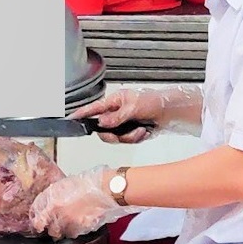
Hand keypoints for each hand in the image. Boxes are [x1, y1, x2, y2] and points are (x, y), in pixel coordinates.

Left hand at [30, 169, 134, 238]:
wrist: (107, 189)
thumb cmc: (89, 183)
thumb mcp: (64, 184)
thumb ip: (53, 195)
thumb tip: (46, 204)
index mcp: (53, 203)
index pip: (38, 219)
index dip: (37, 223)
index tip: (38, 224)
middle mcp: (61, 216)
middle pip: (50, 230)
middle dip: (52, 228)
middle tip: (54, 225)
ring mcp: (73, 224)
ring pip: (63, 234)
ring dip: (64, 231)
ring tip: (68, 224)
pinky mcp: (84, 229)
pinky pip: (75, 234)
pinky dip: (75, 231)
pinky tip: (79, 224)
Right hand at [69, 85, 201, 142]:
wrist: (171, 112)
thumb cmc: (155, 101)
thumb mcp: (135, 107)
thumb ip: (117, 116)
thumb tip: (102, 122)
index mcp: (115, 102)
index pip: (94, 108)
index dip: (82, 114)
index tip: (71, 119)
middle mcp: (116, 113)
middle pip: (102, 129)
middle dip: (115, 134)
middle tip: (124, 132)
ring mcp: (123, 124)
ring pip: (115, 138)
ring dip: (129, 137)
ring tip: (140, 130)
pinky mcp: (130, 133)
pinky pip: (126, 141)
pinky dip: (136, 138)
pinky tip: (144, 131)